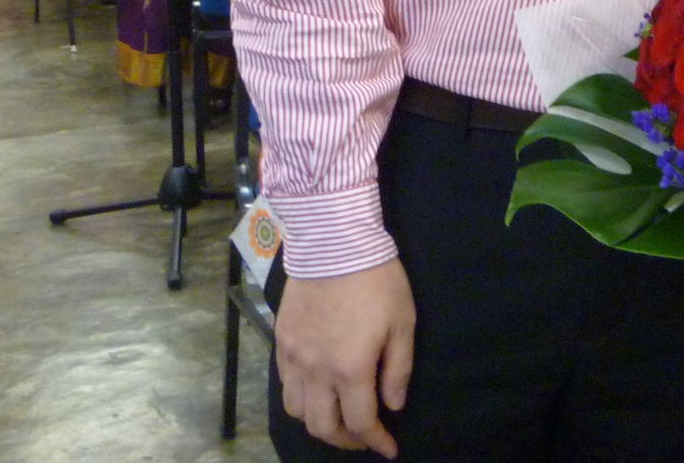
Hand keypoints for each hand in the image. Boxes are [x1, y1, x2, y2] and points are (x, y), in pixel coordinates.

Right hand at [275, 260, 416, 455]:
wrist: (334, 242)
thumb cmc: (377, 280)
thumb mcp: (402, 323)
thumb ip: (398, 369)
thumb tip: (393, 405)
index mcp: (350, 369)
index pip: (360, 422)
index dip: (376, 441)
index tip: (389, 449)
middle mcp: (316, 372)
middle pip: (323, 427)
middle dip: (346, 440)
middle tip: (364, 435)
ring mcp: (294, 358)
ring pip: (297, 412)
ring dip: (319, 423)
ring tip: (338, 417)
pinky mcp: (281, 342)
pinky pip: (285, 386)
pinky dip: (301, 399)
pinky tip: (317, 391)